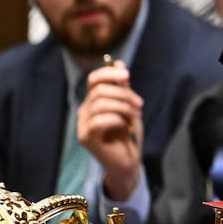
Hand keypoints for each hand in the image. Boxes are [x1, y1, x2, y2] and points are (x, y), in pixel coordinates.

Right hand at [77, 62, 144, 198]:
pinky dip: (116, 119)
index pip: (93, 80)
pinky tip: (124, 125)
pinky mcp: (87, 138)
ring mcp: (83, 125)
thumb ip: (123, 87)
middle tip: (139, 105)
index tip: (127, 75)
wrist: (129, 161)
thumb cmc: (128, 134)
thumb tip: (118, 62)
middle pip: (100, 91)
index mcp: (93, 102)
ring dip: (123, 107)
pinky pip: (100, 120)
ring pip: (101, 104)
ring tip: (135, 116)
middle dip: (124, 94)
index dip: (109, 73)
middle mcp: (84, 112)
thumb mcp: (129, 106)